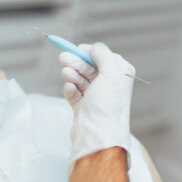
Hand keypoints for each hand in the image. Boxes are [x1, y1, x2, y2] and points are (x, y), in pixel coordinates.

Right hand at [58, 42, 134, 171]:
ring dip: (71, 75)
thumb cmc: (107, 105)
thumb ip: (103, 54)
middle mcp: (109, 84)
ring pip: (78, 78)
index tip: (76, 49)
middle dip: (75, 62)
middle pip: (87, 66)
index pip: (102, 56)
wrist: (97, 133)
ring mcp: (95, 96)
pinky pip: (73, 92)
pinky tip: (70, 90)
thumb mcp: (111, 72)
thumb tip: (93, 47)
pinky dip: (70, 90)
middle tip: (62, 58)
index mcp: (119, 75)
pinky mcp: (83, 106)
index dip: (88, 52)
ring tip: (67, 76)